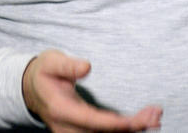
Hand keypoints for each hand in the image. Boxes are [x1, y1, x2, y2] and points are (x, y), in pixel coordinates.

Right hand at [22, 50, 161, 132]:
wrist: (31, 88)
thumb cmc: (44, 72)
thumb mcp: (51, 62)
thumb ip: (67, 65)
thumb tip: (86, 67)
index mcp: (61, 110)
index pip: (91, 121)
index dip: (114, 123)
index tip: (135, 121)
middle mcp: (68, 127)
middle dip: (132, 127)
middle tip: (156, 115)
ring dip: (133, 129)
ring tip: (156, 116)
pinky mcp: (83, 132)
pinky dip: (127, 128)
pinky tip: (145, 121)